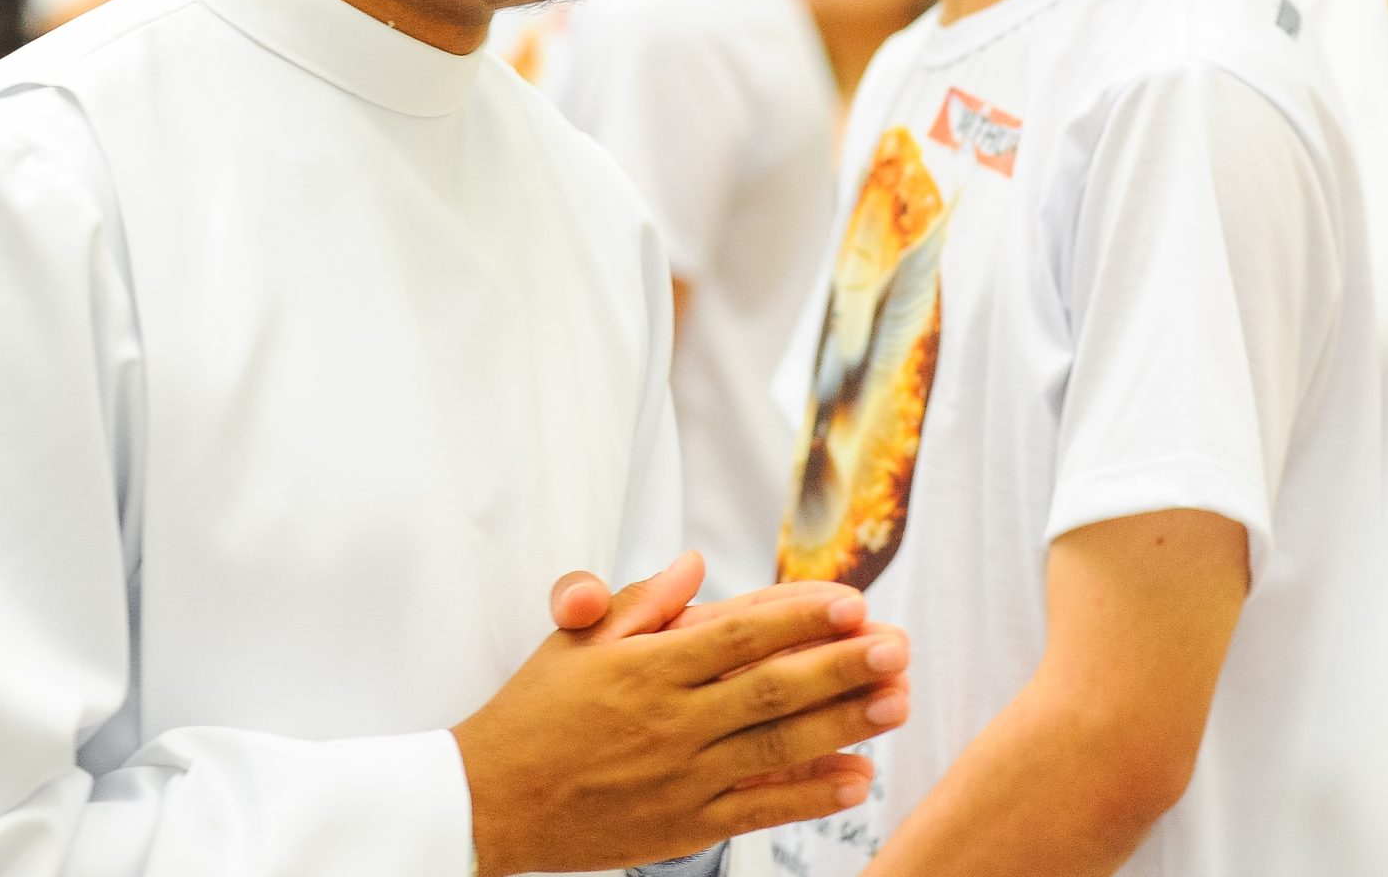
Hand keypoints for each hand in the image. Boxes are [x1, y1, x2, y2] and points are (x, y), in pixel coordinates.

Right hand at [551, 563, 905, 798]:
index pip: (737, 635)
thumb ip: (642, 604)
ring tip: (896, 703)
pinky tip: (857, 778)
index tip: (850, 602)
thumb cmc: (534, 712)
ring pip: (776, 748)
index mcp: (645, 667)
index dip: (798, 617)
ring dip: (843, 725)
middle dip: (840, 666)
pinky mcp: (685, 824)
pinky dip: (811, 797)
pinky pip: (759, 809)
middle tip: (896, 646)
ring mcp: (681, 776)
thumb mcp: (575, 642)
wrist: (491, 799)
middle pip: (771, 689)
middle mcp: (669, 720)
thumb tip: (694, 564)